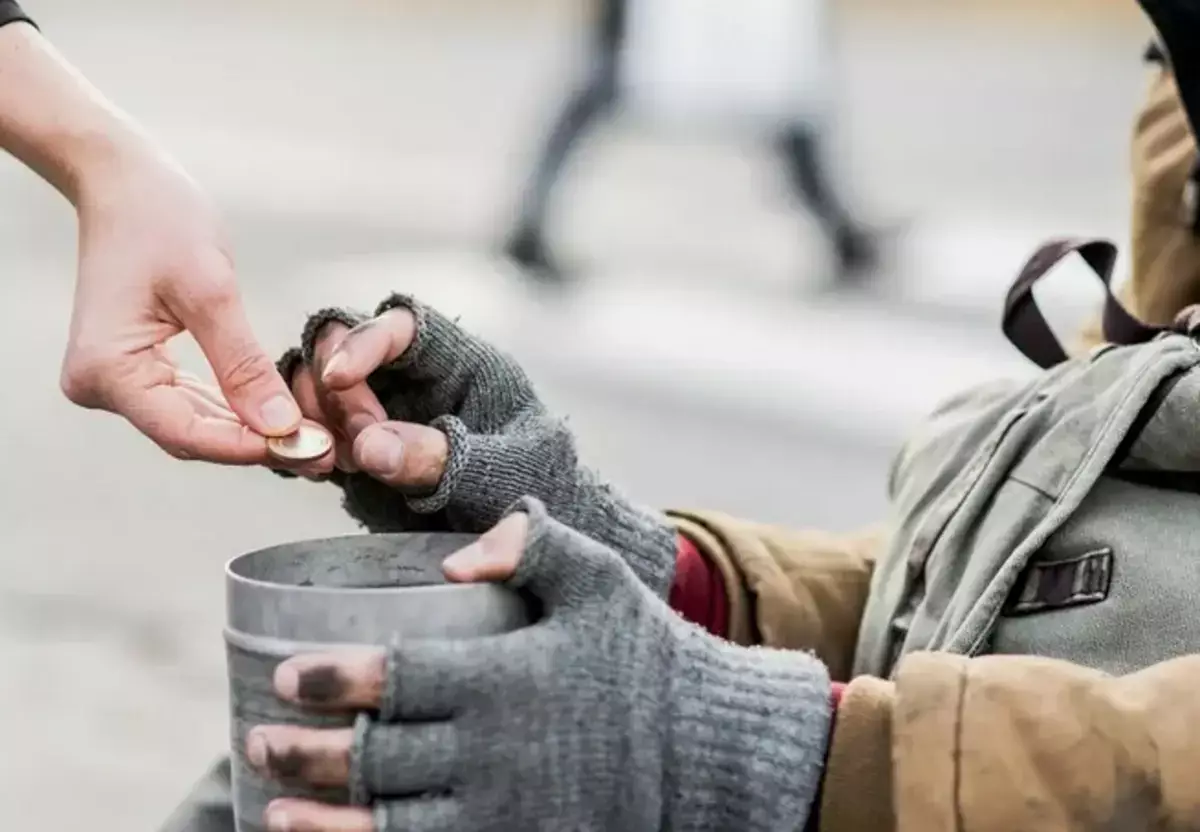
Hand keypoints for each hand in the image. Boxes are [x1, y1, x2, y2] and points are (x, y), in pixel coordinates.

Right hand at [59, 144, 306, 463]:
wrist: (122, 182)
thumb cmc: (158, 219)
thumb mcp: (211, 290)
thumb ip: (243, 364)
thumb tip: (280, 427)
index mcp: (107, 368)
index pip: (186, 432)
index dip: (250, 447)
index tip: (308, 450)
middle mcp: (99, 384)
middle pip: (191, 435)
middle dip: (258, 444)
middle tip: (324, 452)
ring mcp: (114, 380)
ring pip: (193, 424)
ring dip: (251, 432)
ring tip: (314, 440)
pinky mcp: (134, 369)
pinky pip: (189, 402)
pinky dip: (233, 409)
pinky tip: (279, 418)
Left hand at [246, 499, 832, 831]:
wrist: (712, 752)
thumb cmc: (648, 658)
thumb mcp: (603, 581)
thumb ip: (534, 547)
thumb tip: (460, 556)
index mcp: (508, 678)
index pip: (396, 680)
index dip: (333, 681)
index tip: (289, 677)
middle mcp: (496, 754)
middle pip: (377, 758)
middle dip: (306, 754)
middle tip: (261, 741)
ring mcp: (507, 814)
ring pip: (390, 826)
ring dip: (323, 822)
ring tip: (274, 810)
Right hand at [279, 295, 675, 594]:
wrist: (536, 542)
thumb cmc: (536, 490)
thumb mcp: (500, 473)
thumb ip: (441, 458)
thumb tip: (368, 445)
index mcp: (461, 362)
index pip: (404, 325)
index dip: (364, 341)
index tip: (338, 376)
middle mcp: (413, 377)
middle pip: (342, 345)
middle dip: (333, 389)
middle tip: (351, 447)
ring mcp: (381, 411)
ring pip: (315, 384)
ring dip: (308, 415)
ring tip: (330, 463)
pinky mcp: (358, 449)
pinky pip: (310, 429)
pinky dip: (297, 443)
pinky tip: (307, 468)